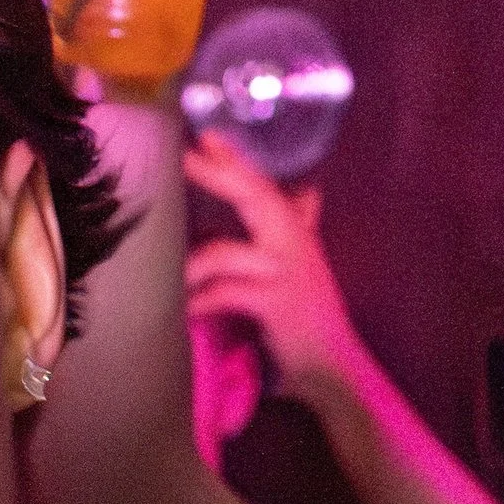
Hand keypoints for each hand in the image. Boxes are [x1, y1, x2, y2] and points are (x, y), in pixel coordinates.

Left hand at [182, 135, 372, 395]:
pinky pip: (224, 292)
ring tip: (171, 283)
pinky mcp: (276, 303)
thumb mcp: (304, 267)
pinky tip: (186, 314)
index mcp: (297, 233)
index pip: (265, 186)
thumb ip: (301, 228)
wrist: (332, 367)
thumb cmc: (308, 319)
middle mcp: (296, 243)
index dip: (237, 161)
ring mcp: (286, 272)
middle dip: (219, 175)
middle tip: (185, 156)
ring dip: (192, 267)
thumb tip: (308, 194)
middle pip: (256, 197)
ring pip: (225, 252)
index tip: (208, 136)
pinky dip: (200, 302)